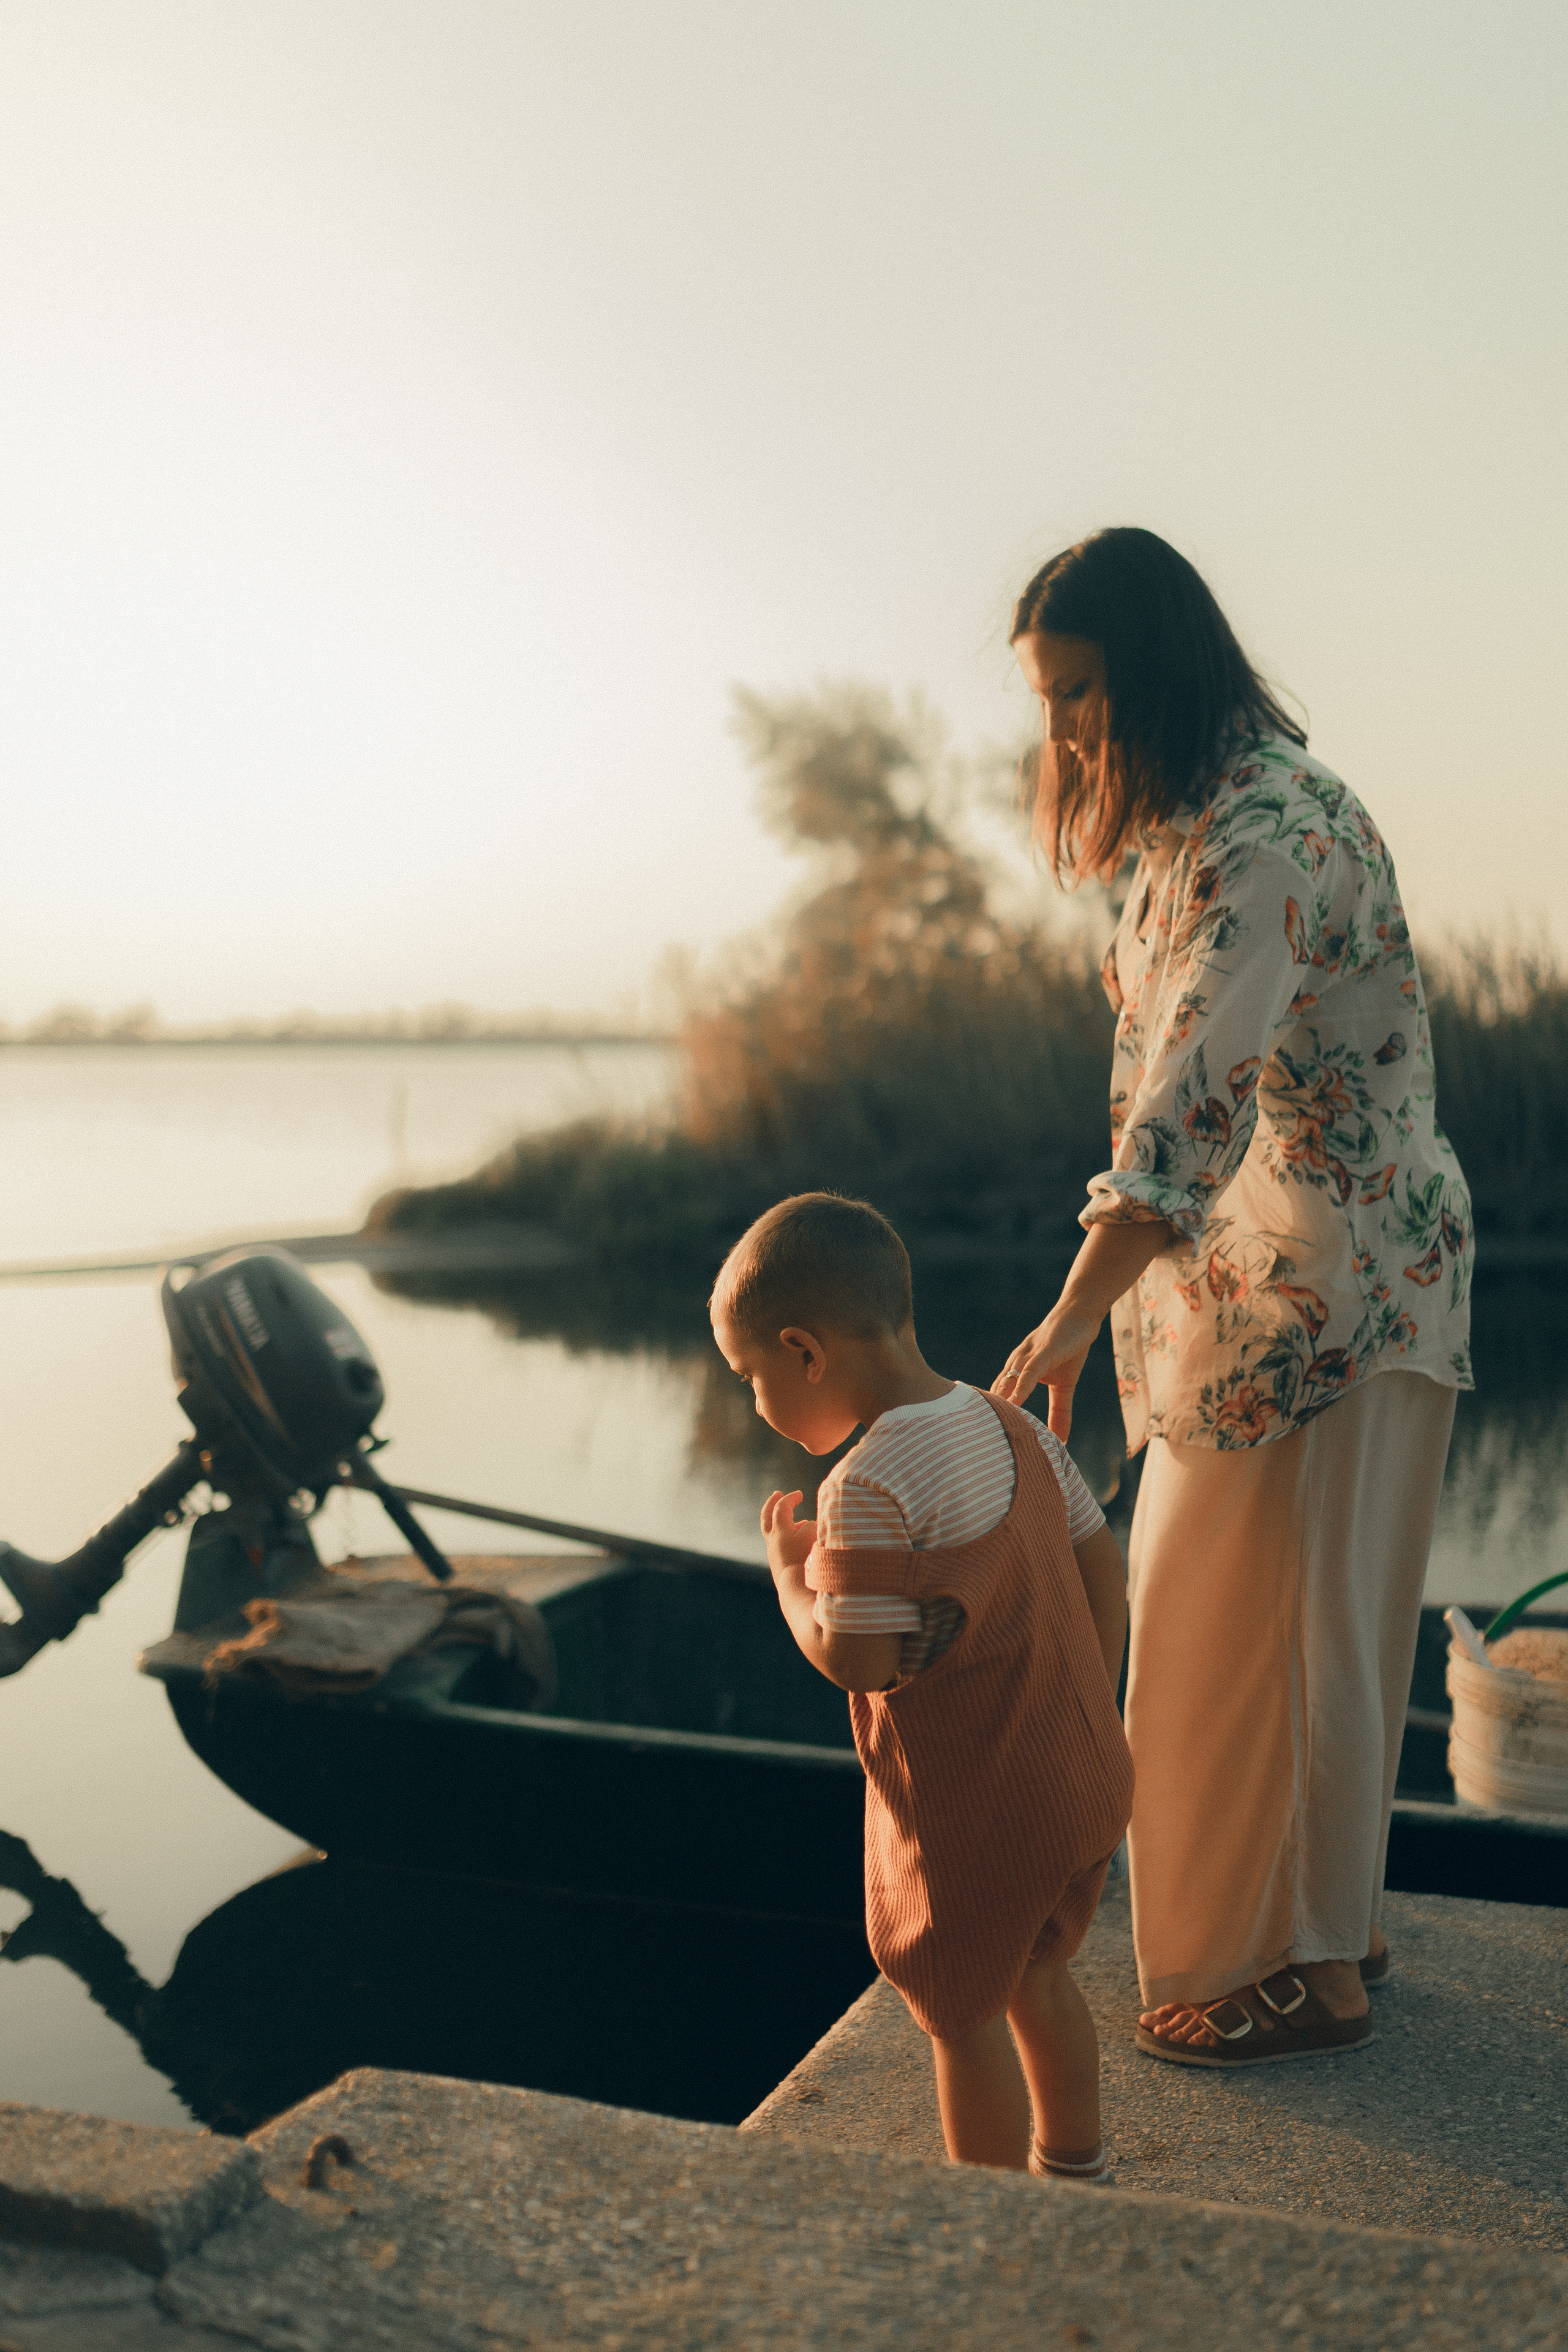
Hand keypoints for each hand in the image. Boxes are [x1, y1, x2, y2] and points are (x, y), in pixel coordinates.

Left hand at [761, 1489, 816, 1583]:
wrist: (797, 1594)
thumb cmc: (807, 1562)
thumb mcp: (814, 1537)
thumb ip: (811, 1526)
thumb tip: (807, 1527)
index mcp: (779, 1533)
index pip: (781, 1508)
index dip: (790, 1498)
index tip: (799, 1494)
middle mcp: (773, 1544)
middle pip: (766, 1518)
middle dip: (772, 1504)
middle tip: (777, 1494)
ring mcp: (775, 1557)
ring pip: (775, 1535)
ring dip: (786, 1526)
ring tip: (800, 1524)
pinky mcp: (781, 1569)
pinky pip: (783, 1548)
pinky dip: (791, 1541)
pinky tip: (804, 1546)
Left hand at [991, 1300, 1102, 1439]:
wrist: (1080, 1315)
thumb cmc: (1067, 1348)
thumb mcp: (1064, 1387)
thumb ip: (1060, 1413)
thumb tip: (1062, 1442)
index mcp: (1016, 1372)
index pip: (998, 1399)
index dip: (990, 1417)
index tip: (980, 1440)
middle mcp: (1015, 1365)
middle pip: (996, 1394)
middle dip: (987, 1415)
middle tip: (978, 1440)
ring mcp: (1027, 1358)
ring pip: (1008, 1384)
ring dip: (1000, 1406)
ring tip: (992, 1428)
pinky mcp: (1042, 1352)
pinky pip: (1028, 1372)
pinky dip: (1021, 1387)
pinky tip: (1015, 1403)